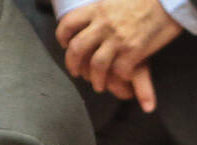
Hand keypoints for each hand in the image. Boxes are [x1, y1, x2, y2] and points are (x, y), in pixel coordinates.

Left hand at [57, 0, 179, 103]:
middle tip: (76, 72)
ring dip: (96, 79)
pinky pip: (120, 71)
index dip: (63, 36)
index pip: (69, 23)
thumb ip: (105, 5)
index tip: (65, 44)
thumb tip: (97, 8)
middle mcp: (104, 23)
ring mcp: (118, 38)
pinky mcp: (133, 50)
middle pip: (77, 48)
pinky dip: (120, 79)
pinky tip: (123, 78)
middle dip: (72, 64)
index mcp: (98, 8)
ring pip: (96, 65)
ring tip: (99, 85)